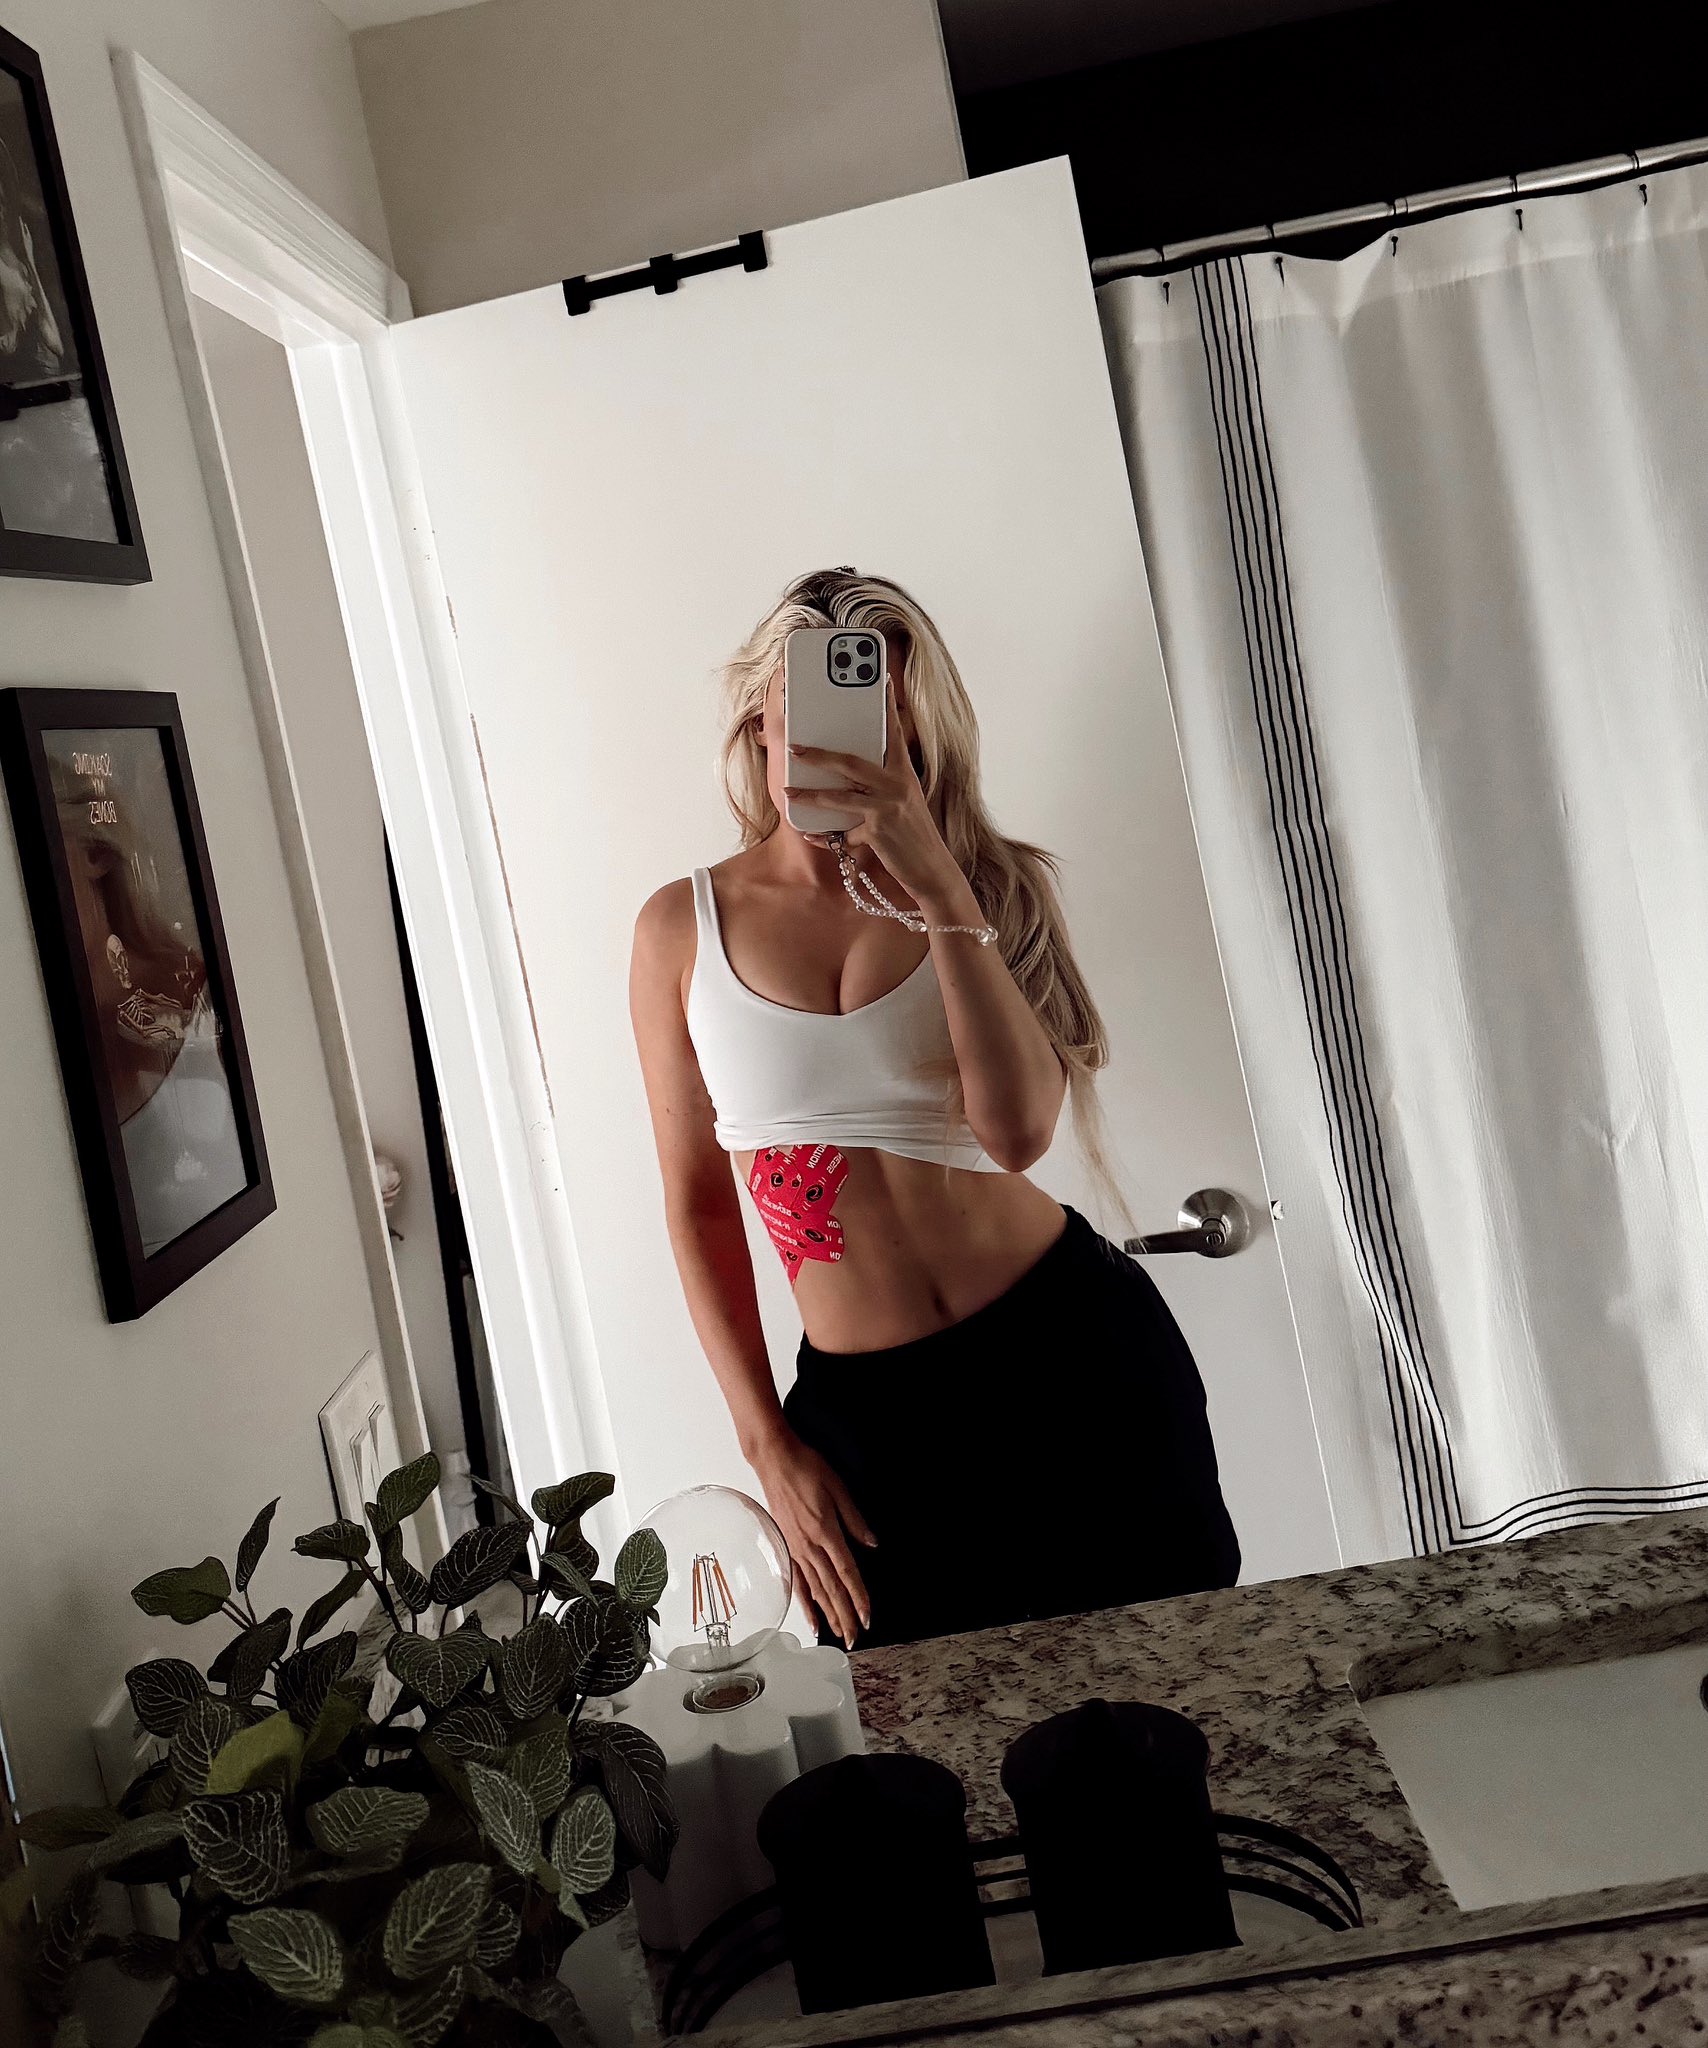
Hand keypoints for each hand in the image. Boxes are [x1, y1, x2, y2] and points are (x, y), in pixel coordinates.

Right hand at [748, 1425, 876, 1647]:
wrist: (775, 1460)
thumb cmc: (807, 1468)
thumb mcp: (839, 1488)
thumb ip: (855, 1519)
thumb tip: (872, 1543)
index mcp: (826, 1531)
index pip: (847, 1573)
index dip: (859, 1597)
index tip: (868, 1616)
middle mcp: (810, 1546)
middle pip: (832, 1589)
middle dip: (845, 1616)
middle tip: (855, 1638)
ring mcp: (796, 1549)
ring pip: (815, 1590)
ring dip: (829, 1614)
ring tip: (839, 1634)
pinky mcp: (786, 1547)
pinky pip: (797, 1582)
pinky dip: (805, 1603)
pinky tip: (812, 1618)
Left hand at [784, 678, 969, 913]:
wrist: (932, 871)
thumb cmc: (911, 836)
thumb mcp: (902, 803)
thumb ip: (878, 786)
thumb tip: (842, 779)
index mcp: (903, 773)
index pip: (892, 731)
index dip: (886, 704)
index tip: (881, 678)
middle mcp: (897, 785)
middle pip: (851, 762)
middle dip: (819, 753)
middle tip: (794, 745)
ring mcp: (888, 808)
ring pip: (839, 796)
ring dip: (810, 794)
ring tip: (788, 791)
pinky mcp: (878, 831)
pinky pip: (843, 833)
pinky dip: (826, 838)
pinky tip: (815, 838)